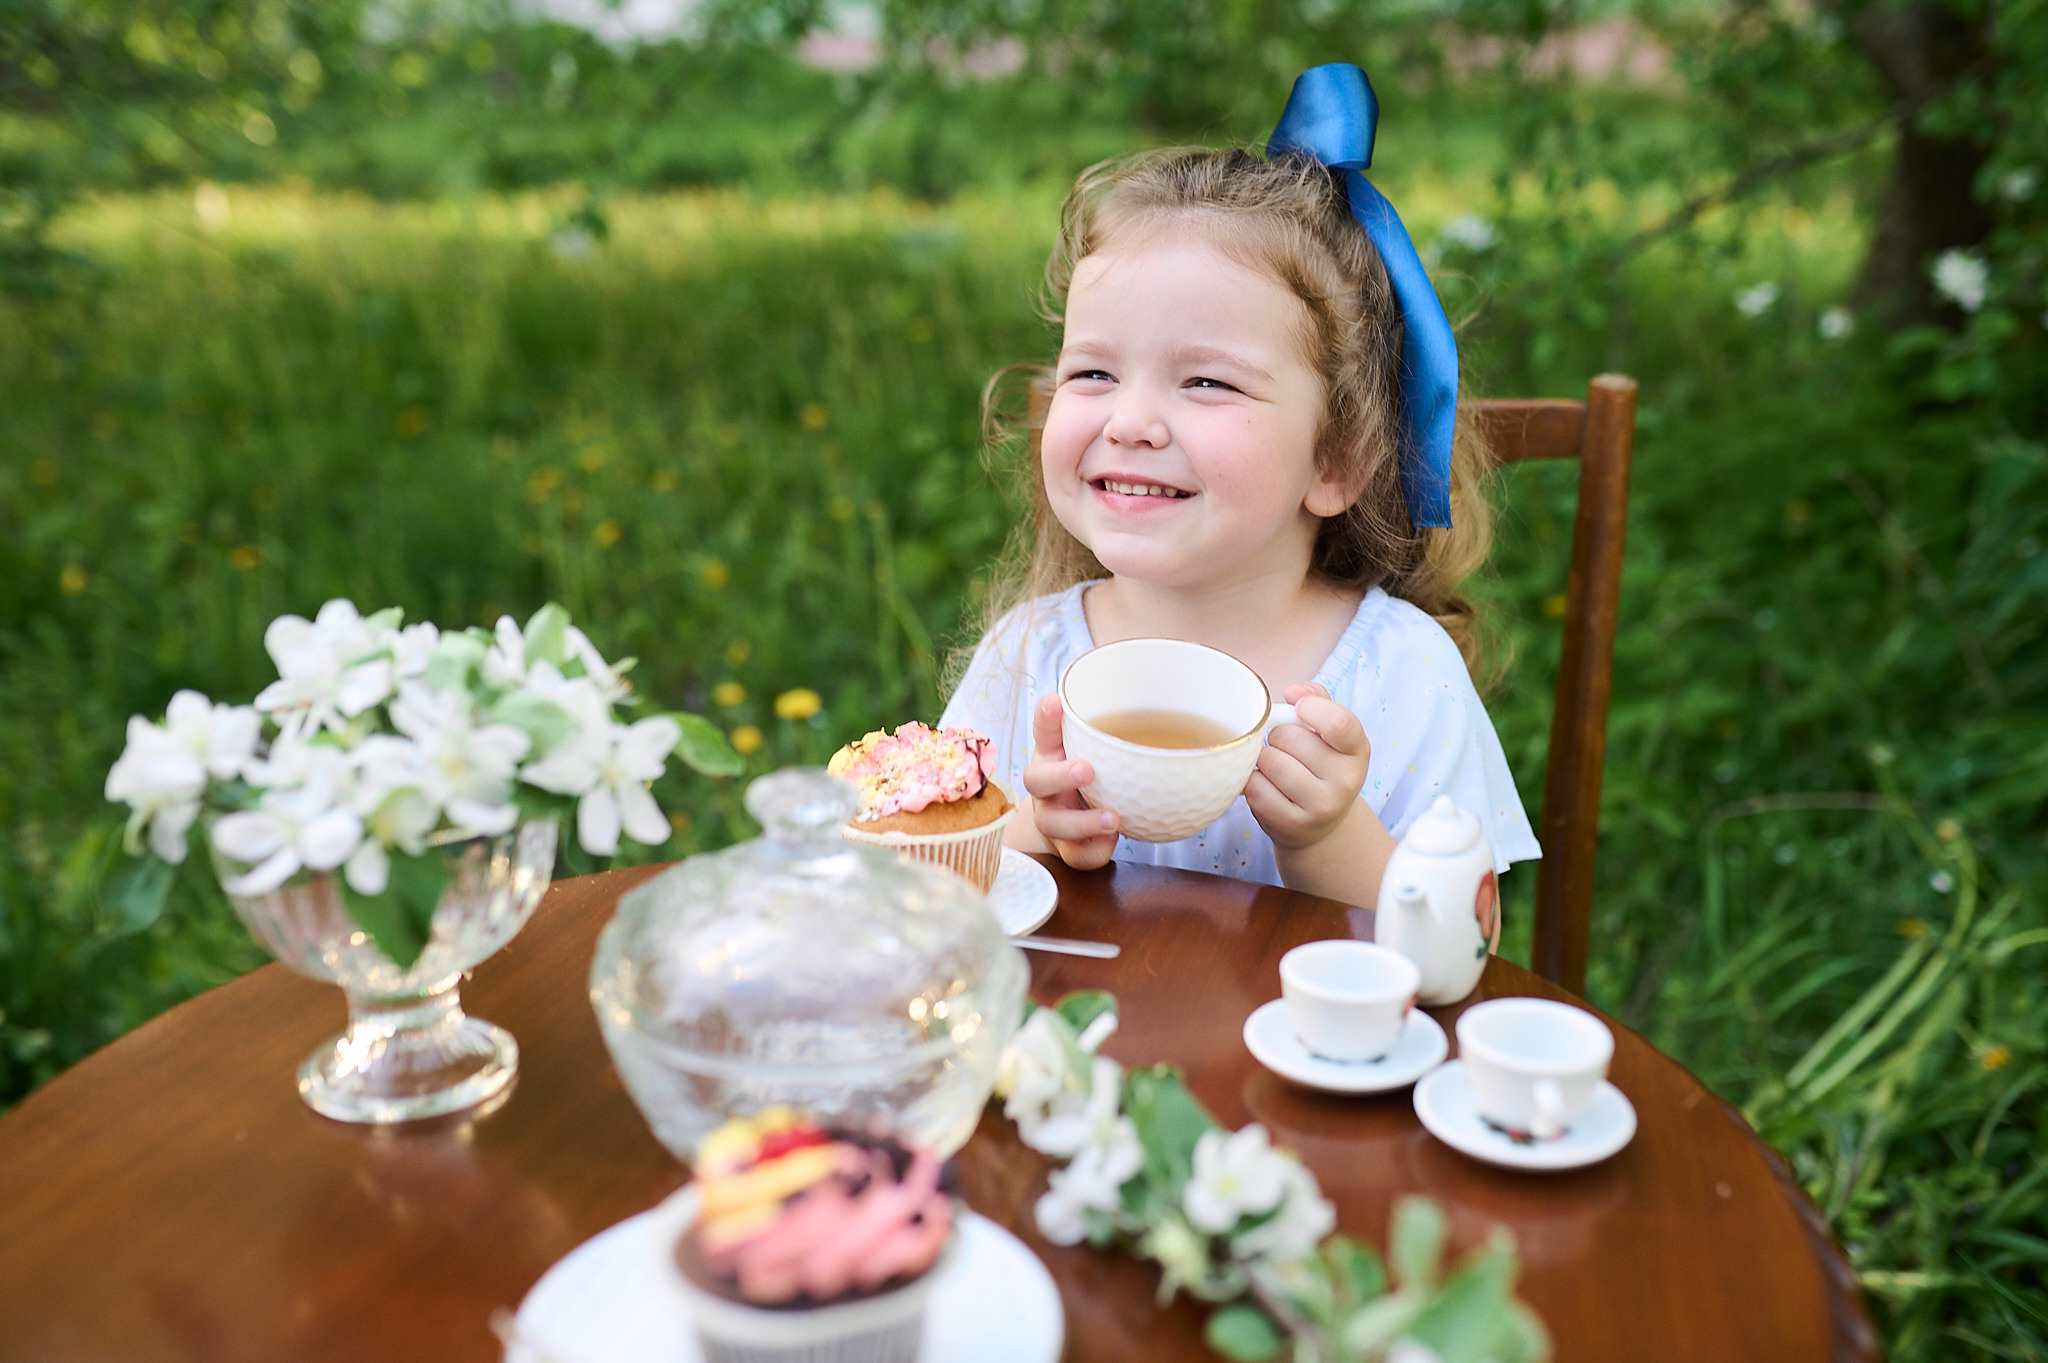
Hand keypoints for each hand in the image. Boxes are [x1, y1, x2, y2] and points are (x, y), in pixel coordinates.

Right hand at [1020, 695, 1120, 869]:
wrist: (1067, 827)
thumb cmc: (1080, 780)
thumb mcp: (1086, 752)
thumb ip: (1097, 731)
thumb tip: (1128, 696)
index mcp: (1050, 757)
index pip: (1043, 733)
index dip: (1046, 719)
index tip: (1056, 702)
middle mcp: (1045, 789)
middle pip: (1037, 781)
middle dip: (1060, 776)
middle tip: (1086, 770)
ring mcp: (1053, 820)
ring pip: (1054, 824)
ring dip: (1082, 822)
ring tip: (1113, 818)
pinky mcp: (1067, 849)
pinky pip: (1076, 856)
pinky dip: (1095, 851)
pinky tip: (1112, 841)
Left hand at [1245, 683, 1371, 849]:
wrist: (1321, 824)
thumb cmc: (1319, 765)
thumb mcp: (1329, 733)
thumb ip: (1316, 699)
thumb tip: (1294, 691)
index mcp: (1357, 751)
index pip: (1339, 723)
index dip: (1311, 708)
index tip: (1298, 706)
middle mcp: (1346, 781)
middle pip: (1292, 738)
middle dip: (1278, 735)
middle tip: (1283, 745)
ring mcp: (1321, 807)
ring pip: (1271, 762)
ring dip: (1262, 758)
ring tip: (1273, 764)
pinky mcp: (1293, 825)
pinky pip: (1255, 788)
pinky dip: (1251, 781)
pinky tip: (1265, 784)